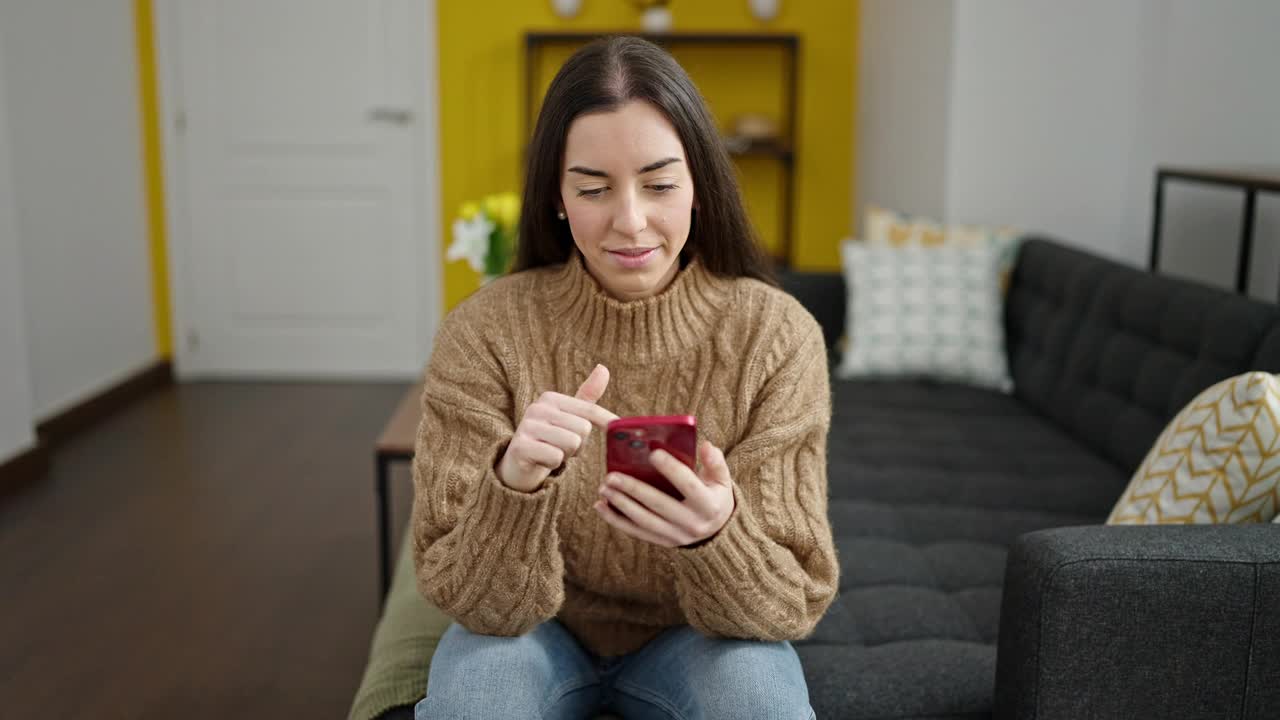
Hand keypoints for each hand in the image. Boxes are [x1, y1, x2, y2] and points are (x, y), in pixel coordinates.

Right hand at [497, 364, 617, 492]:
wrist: (518, 464)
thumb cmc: (550, 439)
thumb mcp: (569, 417)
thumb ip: (587, 396)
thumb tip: (603, 368)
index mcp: (550, 398)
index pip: (589, 411)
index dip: (607, 422)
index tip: (618, 428)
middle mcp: (537, 408)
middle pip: (583, 429)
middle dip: (578, 445)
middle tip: (562, 446)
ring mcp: (527, 426)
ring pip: (572, 444)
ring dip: (566, 455)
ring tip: (552, 452)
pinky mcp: (520, 447)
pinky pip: (556, 457)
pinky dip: (553, 464)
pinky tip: (542, 461)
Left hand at [594, 440, 734, 546]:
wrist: (718, 531)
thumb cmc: (715, 496)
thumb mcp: (722, 480)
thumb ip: (715, 462)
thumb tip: (706, 445)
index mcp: (708, 505)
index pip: (688, 484)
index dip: (671, 469)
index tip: (653, 453)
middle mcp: (692, 523)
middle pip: (659, 504)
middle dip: (633, 489)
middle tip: (611, 475)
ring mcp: (676, 536)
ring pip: (643, 520)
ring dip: (620, 504)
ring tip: (603, 488)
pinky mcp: (662, 542)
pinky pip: (636, 532)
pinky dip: (616, 520)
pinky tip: (600, 507)